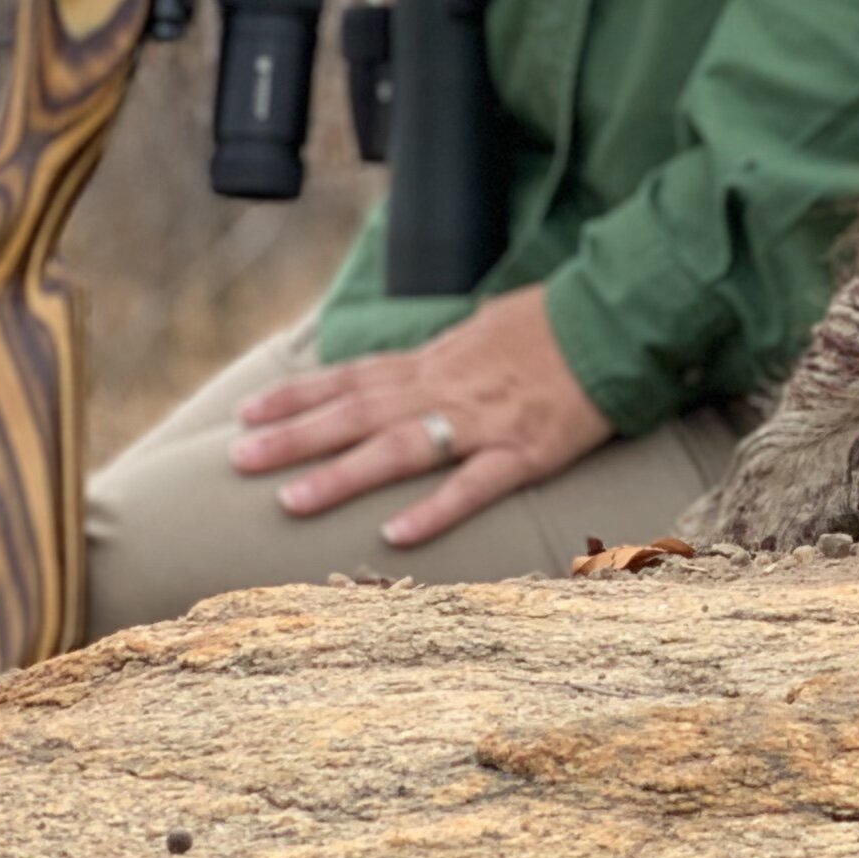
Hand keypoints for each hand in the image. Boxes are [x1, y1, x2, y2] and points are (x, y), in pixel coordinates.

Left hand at [228, 285, 613, 546]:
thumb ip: (446, 354)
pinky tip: (397, 537)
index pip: (354, 377)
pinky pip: (474, 484)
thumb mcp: (488, 325)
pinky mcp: (526, 450)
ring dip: (344, 475)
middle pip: (359, 413)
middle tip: (239, 461)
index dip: (299, 396)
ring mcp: (485, 420)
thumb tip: (412, 366)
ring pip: (402, 448)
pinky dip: (435, 510)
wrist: (620, 320)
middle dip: (296, 437)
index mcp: (439, 358)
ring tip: (291, 502)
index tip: (247, 415)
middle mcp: (449, 387)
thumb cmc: (557, 324)